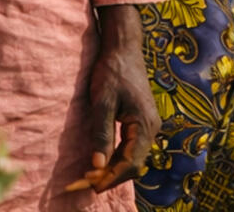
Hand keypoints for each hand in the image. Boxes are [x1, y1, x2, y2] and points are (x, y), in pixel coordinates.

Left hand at [64, 6, 159, 193]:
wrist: (123, 47)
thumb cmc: (112, 71)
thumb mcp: (102, 101)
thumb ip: (101, 134)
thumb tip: (98, 165)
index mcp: (145, 125)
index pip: (131, 164)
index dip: (110, 178)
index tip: (89, 186)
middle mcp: (151, 128)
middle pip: (133, 164)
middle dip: (109, 177)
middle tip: (82, 184)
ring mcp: (148, 125)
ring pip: (132, 158)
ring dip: (112, 169)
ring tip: (88, 176)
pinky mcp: (141, 122)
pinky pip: (130, 148)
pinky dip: (115, 158)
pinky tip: (100, 161)